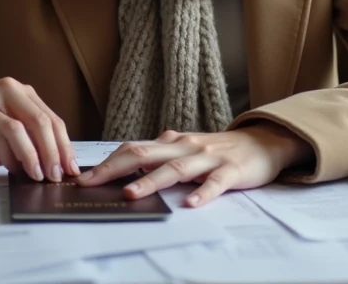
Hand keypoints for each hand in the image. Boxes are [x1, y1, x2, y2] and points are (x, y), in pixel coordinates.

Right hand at [0, 78, 78, 181]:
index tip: (72, 170)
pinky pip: (5, 129)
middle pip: (45, 122)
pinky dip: (13, 151)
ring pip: (28, 125)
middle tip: (58, 176)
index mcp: (24, 95)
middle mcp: (12, 89)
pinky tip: (14, 168)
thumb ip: (26, 146)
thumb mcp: (4, 141)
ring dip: (37, 155)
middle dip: (55, 152)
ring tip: (39, 176)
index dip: (65, 146)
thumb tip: (54, 170)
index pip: (53, 121)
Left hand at [77, 122, 313, 207]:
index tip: (83, 177)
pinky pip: (214, 184)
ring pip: (175, 169)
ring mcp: (208, 158)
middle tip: (92, 183)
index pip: (133, 149)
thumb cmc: (220, 150)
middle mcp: (186, 146)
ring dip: (151, 181)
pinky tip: (189, 204)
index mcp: (173, 142)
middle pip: (145, 154)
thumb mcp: (187, 148)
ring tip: (132, 193)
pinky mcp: (231, 171)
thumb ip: (161, 154)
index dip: (108, 162)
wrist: (263, 142)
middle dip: (116, 169)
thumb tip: (126, 162)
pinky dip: (201, 194)